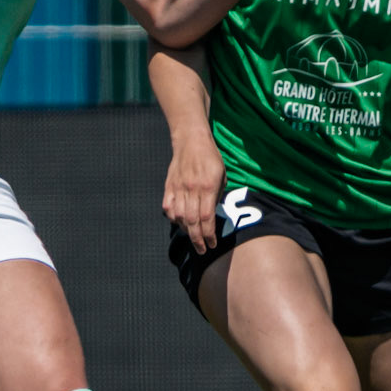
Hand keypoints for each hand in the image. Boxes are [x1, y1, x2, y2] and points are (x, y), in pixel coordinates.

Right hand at [163, 137, 225, 254]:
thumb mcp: (222, 176)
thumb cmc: (210, 159)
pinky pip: (168, 208)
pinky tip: (179, 222)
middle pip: (192, 221)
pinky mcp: (169, 186)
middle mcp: (192, 189)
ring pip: (179, 217)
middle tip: (202, 249)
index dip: (209, 234)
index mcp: (208, 186)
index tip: (211, 244)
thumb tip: (211, 216)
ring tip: (192, 237)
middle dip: (197, 239)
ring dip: (186, 230)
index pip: (207, 217)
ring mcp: (178, 187)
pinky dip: (173, 218)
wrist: (191, 141)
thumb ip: (216, 196)